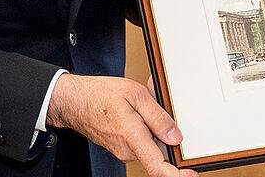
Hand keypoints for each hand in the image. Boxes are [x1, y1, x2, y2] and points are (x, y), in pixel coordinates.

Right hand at [46, 74, 196, 176]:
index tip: (190, 174)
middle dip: (165, 131)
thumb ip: (158, 117)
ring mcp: (124, 150)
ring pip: (151, 143)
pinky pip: (141, 140)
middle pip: (159, 149)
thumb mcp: (136, 95)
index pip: (157, 166)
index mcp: (133, 137)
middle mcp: (128, 150)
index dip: (176, 174)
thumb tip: (175, 137)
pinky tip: (137, 111)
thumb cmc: (100, 95)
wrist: (74, 101)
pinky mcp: (121, 147)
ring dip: (154, 126)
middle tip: (160, 107)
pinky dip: (145, 127)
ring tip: (144, 105)